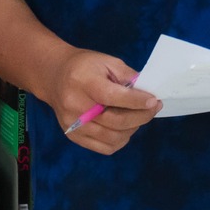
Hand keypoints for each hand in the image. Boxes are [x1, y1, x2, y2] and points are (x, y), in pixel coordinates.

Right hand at [45, 47, 160, 155]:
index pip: (112, 97)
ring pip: (111, 138)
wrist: (55, 76)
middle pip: (114, 121)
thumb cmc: (84, 66)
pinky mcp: (73, 136)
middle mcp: (75, 106)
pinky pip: (104, 147)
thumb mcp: (107, 62)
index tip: (154, 101)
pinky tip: (125, 128)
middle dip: (141, 116)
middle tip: (153, 108)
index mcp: (83, 82)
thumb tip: (148, 92)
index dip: (136, 101)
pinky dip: (120, 141)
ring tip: (139, 117)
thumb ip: (128, 77)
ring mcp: (73, 125)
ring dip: (132, 129)